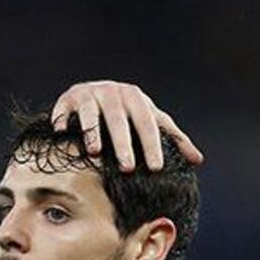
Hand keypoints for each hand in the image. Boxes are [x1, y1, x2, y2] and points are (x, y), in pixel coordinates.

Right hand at [51, 80, 203, 171]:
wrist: (94, 91)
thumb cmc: (127, 112)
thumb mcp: (150, 120)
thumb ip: (173, 138)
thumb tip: (198, 160)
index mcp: (136, 98)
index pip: (147, 123)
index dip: (152, 145)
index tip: (156, 168)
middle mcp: (113, 93)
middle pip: (119, 120)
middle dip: (123, 144)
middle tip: (127, 168)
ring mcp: (89, 94)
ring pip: (91, 113)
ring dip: (92, 132)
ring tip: (95, 152)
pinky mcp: (68, 98)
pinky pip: (64, 109)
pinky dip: (62, 120)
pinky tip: (61, 132)